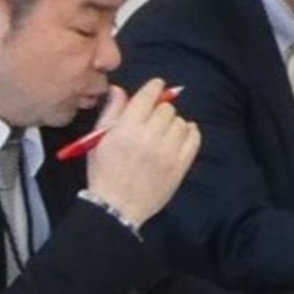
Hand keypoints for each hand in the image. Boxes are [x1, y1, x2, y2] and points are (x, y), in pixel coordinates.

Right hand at [86, 79, 199, 226]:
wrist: (116, 207)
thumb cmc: (104, 172)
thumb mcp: (99, 139)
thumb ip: (111, 111)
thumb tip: (121, 89)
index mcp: (126, 129)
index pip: (148, 96)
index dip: (154, 87)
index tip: (156, 86)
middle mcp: (149, 137)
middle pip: (166, 108)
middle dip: (159, 110)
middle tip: (152, 119)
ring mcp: (167, 153)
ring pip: (180, 122)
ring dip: (172, 123)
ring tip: (163, 133)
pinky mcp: (180, 166)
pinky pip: (194, 139)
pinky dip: (190, 132)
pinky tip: (180, 135)